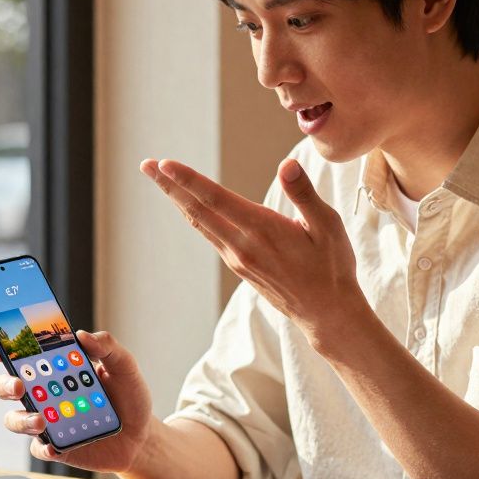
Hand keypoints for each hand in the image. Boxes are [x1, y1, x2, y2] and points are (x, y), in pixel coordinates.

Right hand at [0, 330, 153, 472]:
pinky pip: (39, 448)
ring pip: (15, 419)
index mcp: (55, 368)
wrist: (141, 435)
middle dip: (5, 384)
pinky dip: (44, 447)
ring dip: (23, 419)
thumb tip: (82, 335)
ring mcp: (47, 421)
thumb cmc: (127, 396)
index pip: (21, 355)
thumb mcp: (124, 366)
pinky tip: (56, 446)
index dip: (1, 349)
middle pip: (7, 387)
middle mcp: (44, 393)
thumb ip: (107, 347)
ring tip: (41, 420)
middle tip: (18, 385)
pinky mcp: (55, 446)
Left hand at [141, 157, 367, 355]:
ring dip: (177, 199)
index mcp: (262, 230)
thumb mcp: (327, 227)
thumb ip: (304, 195)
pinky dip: (194, 215)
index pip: (215, 199)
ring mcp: (237, 258)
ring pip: (199, 223)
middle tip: (146, 165)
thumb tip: (288, 165)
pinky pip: (209, 235)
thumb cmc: (331, 267)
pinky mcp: (239, 266)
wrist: (325, 313)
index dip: (187, 180)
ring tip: (160, 178)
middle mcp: (241, 245)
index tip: (164, 164)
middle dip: (169, 185)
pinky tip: (187, 205)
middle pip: (196, 210)